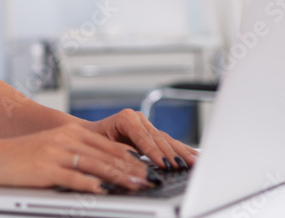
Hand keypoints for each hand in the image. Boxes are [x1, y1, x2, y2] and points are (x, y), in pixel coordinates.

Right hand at [0, 122, 152, 193]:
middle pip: (107, 155)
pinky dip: (91, 186)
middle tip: (151, 180)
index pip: (108, 146)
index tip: (148, 169)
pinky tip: (104, 192)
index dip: (131, 158)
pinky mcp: (46, 169)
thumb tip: (103, 173)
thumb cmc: (21, 157)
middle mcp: (66, 139)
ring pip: (96, 166)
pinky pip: (74, 178)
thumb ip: (77, 156)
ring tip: (138, 186)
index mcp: (70, 132)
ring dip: (120, 177)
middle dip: (132, 169)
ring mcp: (56, 153)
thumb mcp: (53, 149)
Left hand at [83, 108, 197, 169]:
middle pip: (159, 139)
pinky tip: (194, 156)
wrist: (89, 134)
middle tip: (184, 167)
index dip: (155, 152)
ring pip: (167, 140)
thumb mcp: (103, 146)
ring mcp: (147, 124)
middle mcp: (138, 118)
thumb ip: (121, 153)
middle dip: (172, 154)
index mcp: (126, 118)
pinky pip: (169, 142)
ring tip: (195, 163)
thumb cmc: (93, 141)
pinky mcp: (152, 133)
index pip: (144, 137)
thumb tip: (136, 165)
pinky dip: (181, 150)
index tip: (164, 165)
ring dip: (182, 153)